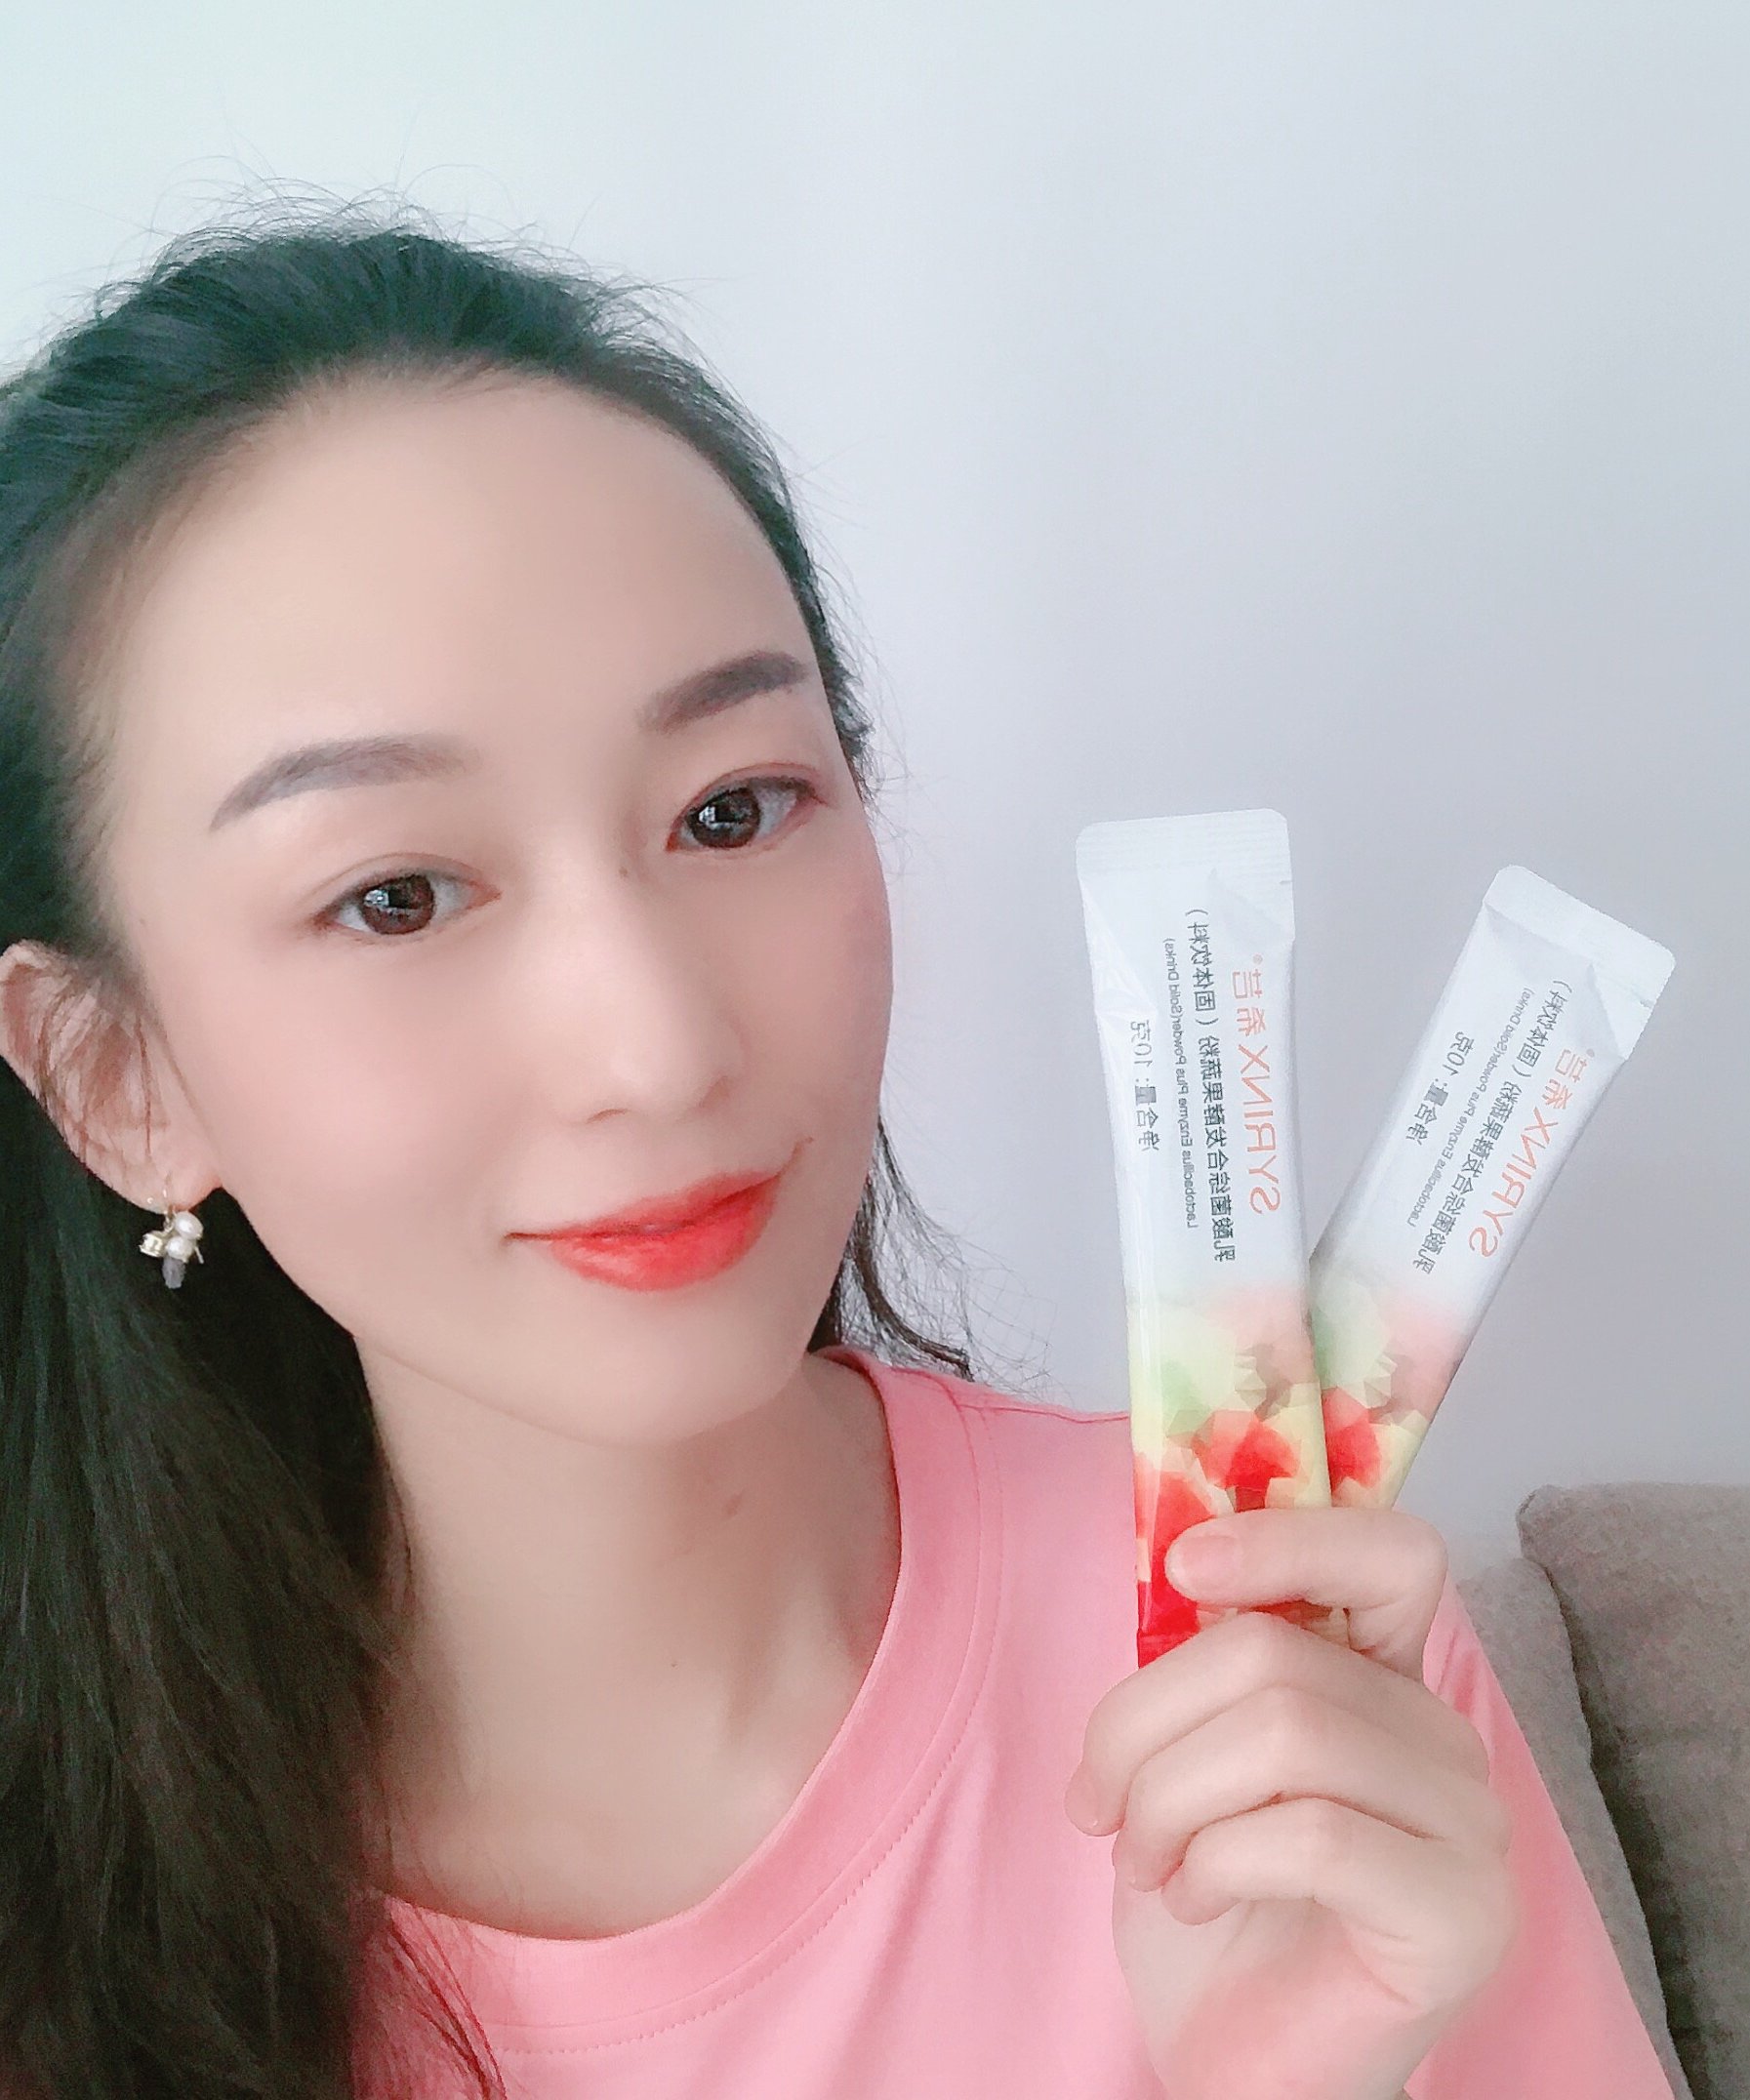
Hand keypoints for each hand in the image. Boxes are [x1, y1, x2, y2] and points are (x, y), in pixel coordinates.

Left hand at [1062, 1507, 1518, 2099]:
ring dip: (1168, 1799)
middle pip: (1275, 1654)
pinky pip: (1313, 1833)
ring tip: (1145, 1861)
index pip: (1391, 1555)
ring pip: (1285, 1734)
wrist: (1240, 2062)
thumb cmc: (1212, 1906)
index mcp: (1386, 1684)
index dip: (1288, 1535)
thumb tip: (1168, 1559)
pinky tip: (1195, 1897)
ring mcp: (1469, 1828)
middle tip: (1099, 1804)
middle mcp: (1445, 1741)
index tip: (1182, 1566)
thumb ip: (1200, 1663)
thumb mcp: (1184, 1757)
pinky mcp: (1461, 1915)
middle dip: (1144, 1722)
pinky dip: (1218, 1860)